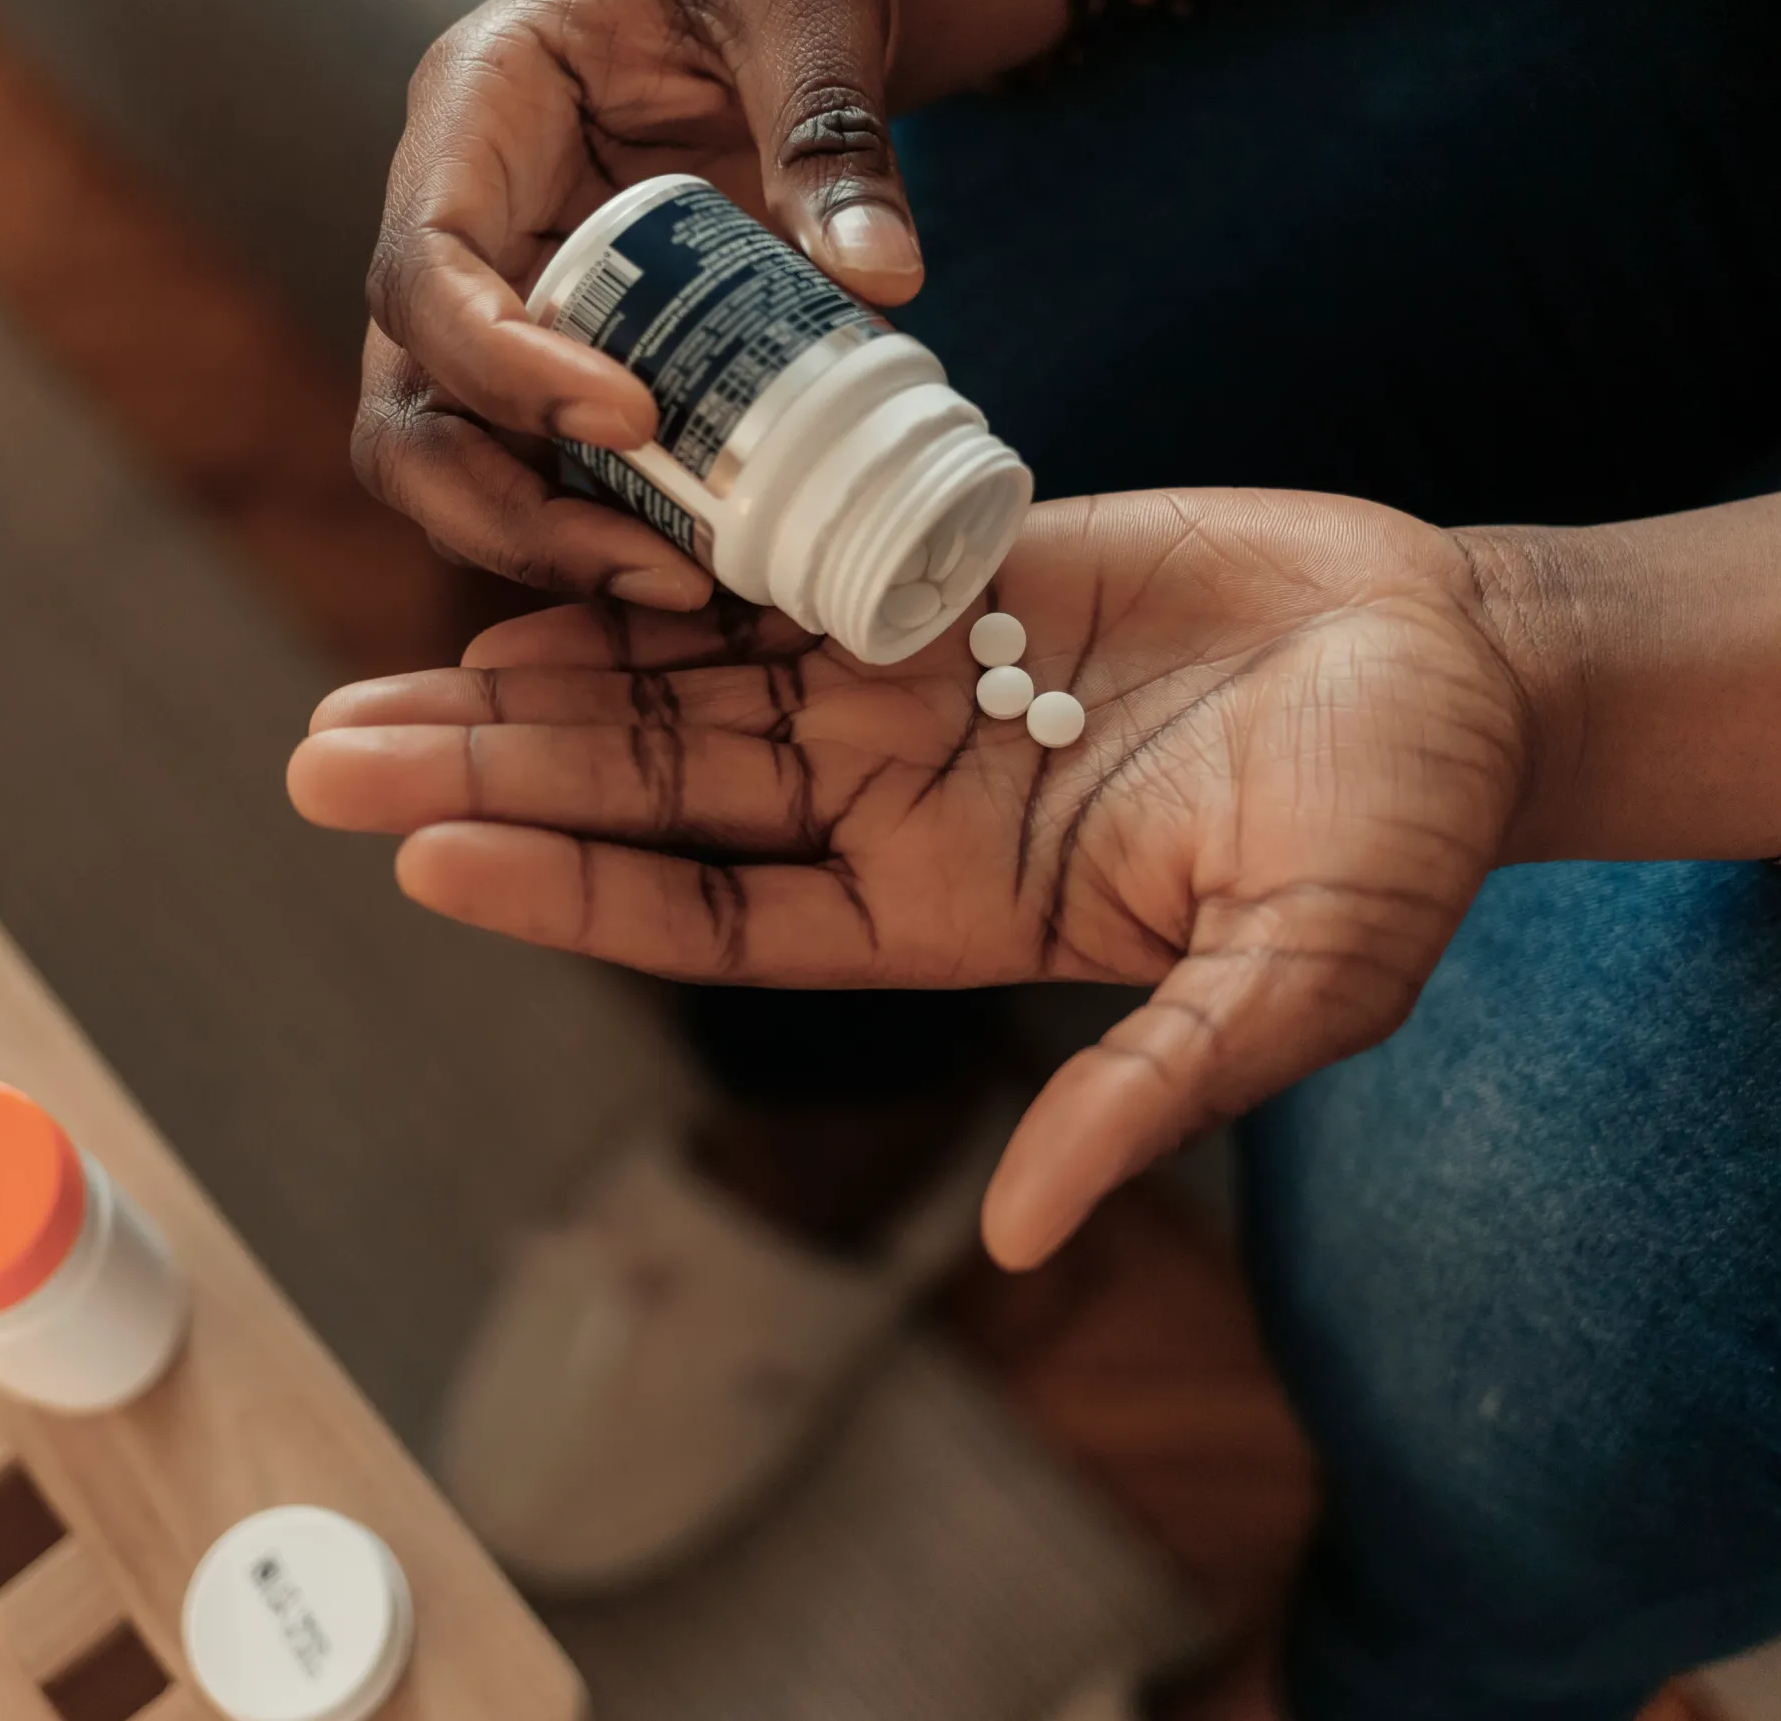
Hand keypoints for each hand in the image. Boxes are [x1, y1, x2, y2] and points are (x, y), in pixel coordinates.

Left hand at [289, 486, 1780, 1264]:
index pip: (716, 916)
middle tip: (324, 757)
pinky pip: (776, 557)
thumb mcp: (1293, 980)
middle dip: (498, 774)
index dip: (576, 893)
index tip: (431, 863)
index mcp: (945, 912)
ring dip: (538, 670)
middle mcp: (895, 803)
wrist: (1456, 664)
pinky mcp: (948, 568)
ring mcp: (912, 684)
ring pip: (685, 680)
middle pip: (656, 794)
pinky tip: (548, 538)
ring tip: (381, 669)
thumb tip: (1029, 1241)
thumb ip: (1155, 1089)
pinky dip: (665, 551)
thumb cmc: (1394, 835)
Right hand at [356, 0, 1063, 605]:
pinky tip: (704, 573)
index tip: (631, 419)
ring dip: (548, 546)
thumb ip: (836, 124)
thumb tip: (880, 279)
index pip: (420, 265)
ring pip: (451, 466)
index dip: (499, 365)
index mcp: (477, 105)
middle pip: (405, 404)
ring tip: (689, 586)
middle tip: (654, 563)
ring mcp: (493, 307)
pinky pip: (539, 479)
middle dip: (503, 507)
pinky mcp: (551, 369)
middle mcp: (456, 219)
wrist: (784, 11)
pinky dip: (604, 536)